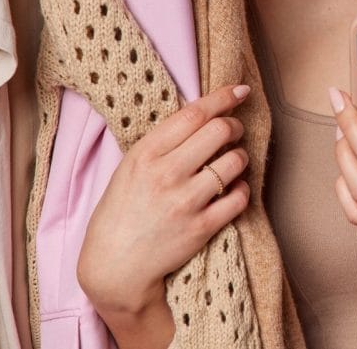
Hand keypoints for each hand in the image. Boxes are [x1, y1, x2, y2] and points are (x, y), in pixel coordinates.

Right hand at [78, 84, 252, 316]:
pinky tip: (233, 189)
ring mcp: (185, 201)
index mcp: (145, 153)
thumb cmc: (121, 211)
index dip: (222, 98)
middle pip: (219, 131)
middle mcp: (166, 174)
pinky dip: (242, 189)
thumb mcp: (130, 167)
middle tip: (234, 130)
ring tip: (232, 161)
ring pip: (235, 161)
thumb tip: (200, 114)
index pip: (193, 114)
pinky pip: (240, 197)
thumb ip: (162, 143)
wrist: (113, 266)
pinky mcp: (201, 227)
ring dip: (240, 157)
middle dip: (234, 126)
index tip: (239, 90)